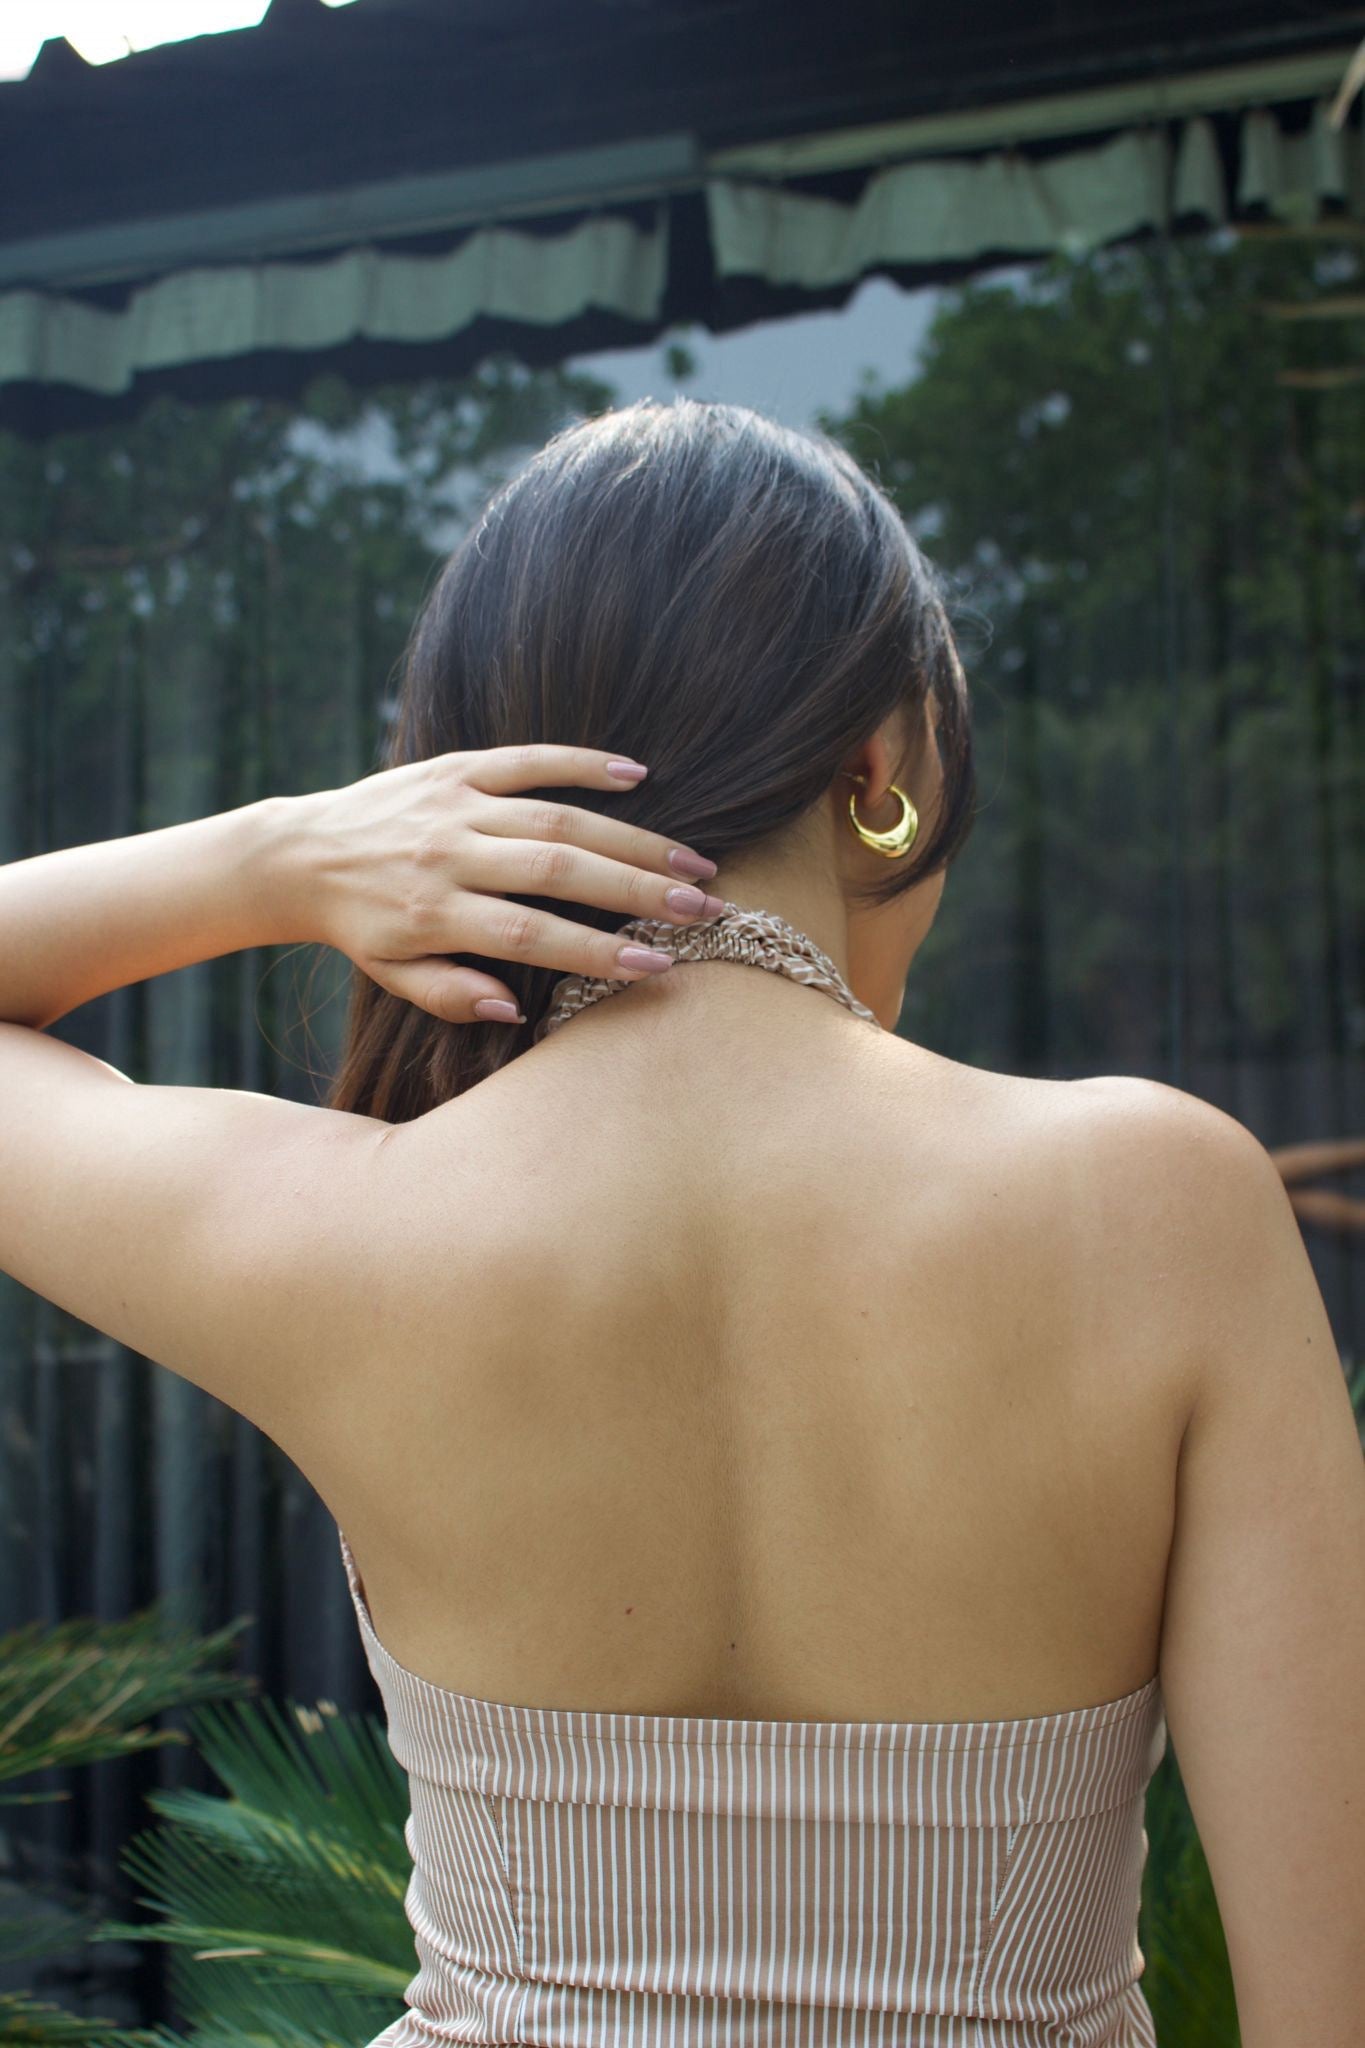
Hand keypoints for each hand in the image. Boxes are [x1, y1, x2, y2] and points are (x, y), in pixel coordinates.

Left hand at [288, 744, 723, 1023]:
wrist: (299, 854)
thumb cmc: (361, 927)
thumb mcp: (394, 975)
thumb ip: (452, 994)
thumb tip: (516, 1010)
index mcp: (433, 913)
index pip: (528, 935)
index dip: (594, 951)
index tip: (655, 966)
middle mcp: (447, 855)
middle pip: (558, 871)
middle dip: (637, 890)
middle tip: (703, 909)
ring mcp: (454, 805)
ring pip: (556, 817)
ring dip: (631, 837)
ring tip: (691, 862)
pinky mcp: (454, 768)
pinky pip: (525, 760)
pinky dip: (581, 763)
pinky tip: (638, 773)